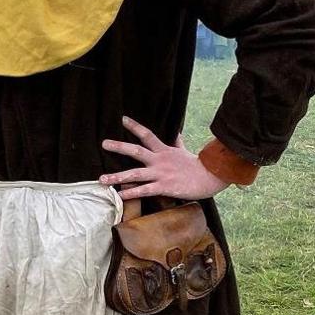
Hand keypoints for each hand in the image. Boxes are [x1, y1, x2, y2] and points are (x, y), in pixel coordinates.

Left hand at [99, 117, 227, 200]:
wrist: (211, 177)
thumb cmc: (197, 166)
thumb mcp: (184, 151)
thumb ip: (177, 142)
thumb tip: (176, 132)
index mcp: (164, 151)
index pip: (147, 135)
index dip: (135, 126)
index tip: (122, 119)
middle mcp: (159, 160)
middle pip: (136, 151)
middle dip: (119, 147)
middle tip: (104, 143)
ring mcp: (161, 174)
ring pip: (135, 174)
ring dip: (117, 176)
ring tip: (102, 179)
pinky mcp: (164, 187)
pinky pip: (144, 190)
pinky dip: (131, 192)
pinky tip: (119, 195)